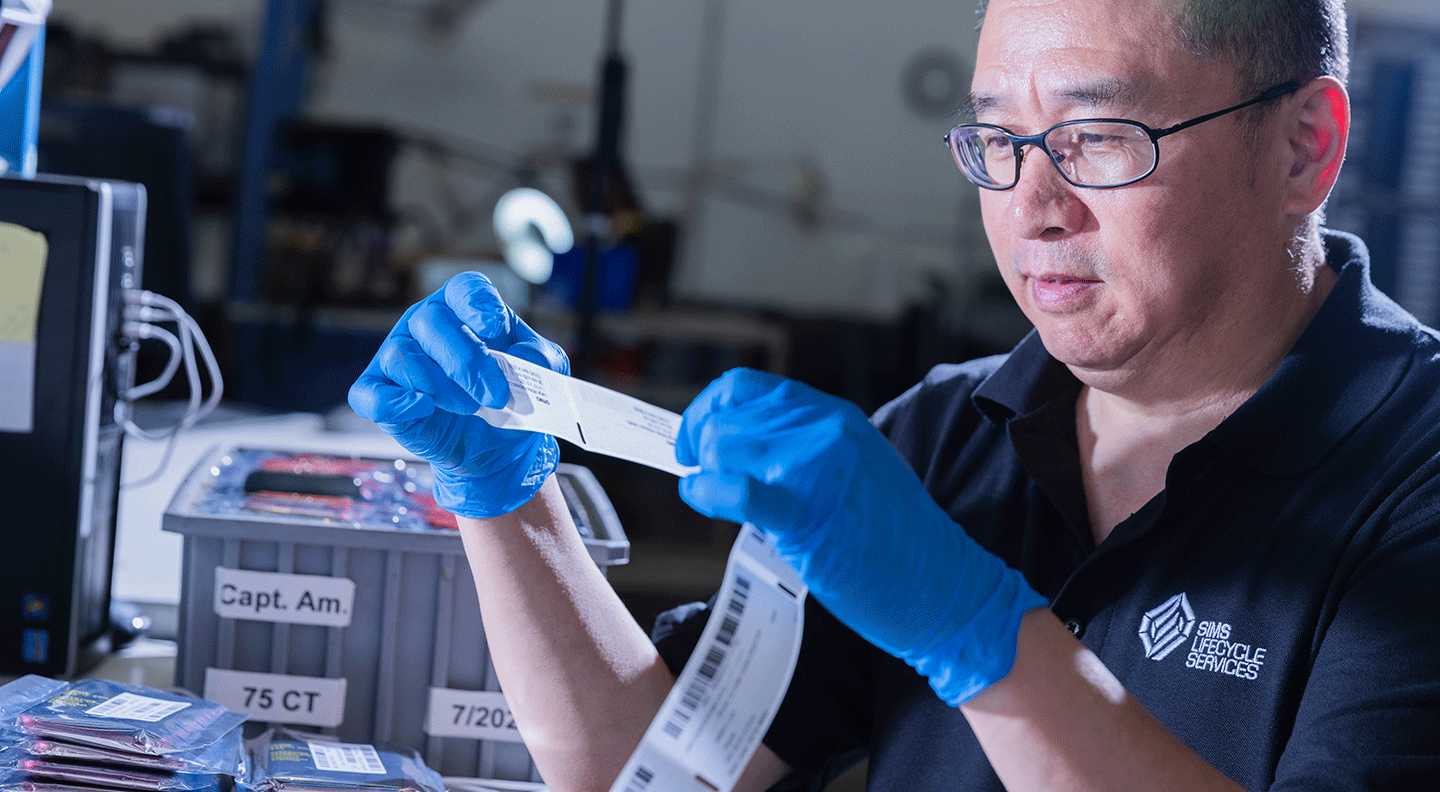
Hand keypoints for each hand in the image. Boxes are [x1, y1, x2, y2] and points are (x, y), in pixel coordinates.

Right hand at [349, 272, 568, 518]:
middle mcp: (425, 324)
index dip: (476, 304)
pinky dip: (394, 402)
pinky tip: (423, 408)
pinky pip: (371, 394)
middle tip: (495, 396)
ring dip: (441, 386)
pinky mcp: (381, 394)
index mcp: (464, 308)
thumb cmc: (514, 396)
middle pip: (431, 321)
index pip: (463, 288)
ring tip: (469, 407)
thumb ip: (543, 360)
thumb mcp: (543, 375)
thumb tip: (526, 359)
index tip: (494, 329)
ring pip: (403, 356)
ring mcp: (397, 357)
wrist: (497, 445)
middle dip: (467, 361)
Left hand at [676, 369, 1047, 704]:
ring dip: (704, 472)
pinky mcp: (804, 514)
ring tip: (709, 493)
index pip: (744, 388)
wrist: (938, 582)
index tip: (695, 438)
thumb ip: (797, 450)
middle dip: (701, 448)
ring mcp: (814, 468)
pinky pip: (732, 489)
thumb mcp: (850, 465)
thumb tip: (732, 449)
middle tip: (700, 475)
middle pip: (726, 418)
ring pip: (723, 446)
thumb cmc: (892, 536)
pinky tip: (700, 499)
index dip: (707, 410)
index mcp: (832, 414)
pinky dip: (704, 492)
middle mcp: (823, 430)